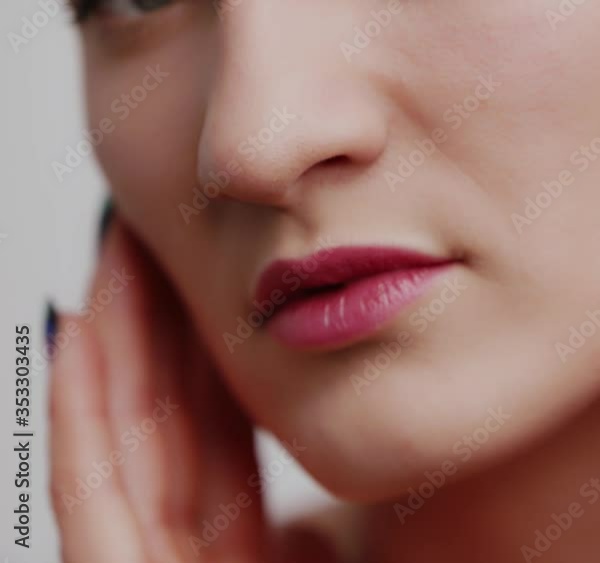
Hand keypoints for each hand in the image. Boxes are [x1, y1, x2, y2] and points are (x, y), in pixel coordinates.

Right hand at [48, 222, 335, 561]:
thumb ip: (308, 544)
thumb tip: (323, 515)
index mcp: (235, 550)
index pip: (214, 433)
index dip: (202, 347)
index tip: (208, 269)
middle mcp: (184, 552)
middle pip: (161, 421)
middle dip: (151, 321)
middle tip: (154, 227)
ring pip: (118, 438)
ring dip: (109, 339)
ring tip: (116, 248)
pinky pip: (90, 494)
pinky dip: (75, 414)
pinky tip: (76, 332)